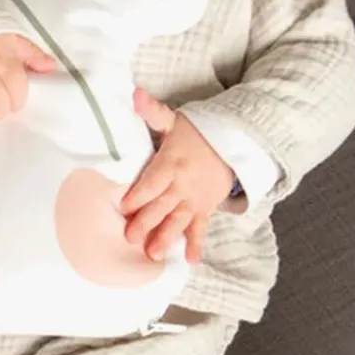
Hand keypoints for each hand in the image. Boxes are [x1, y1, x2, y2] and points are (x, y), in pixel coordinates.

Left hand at [120, 87, 235, 263]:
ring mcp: (194, 200)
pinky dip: (196, 243)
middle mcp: (181, 184)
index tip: (123, 207)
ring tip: (155, 254)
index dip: (138, 194)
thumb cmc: (193, 135)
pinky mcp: (204, 209)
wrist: (232, 144)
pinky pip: (200, 228)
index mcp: (170, 163)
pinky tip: (191, 260)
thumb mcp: (173, 121)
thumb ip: (152, 112)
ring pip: (178, 220)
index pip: (151, 181)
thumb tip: (135, 94)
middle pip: (161, 205)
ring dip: (167, 237)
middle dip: (146, 222)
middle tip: (131, 238)